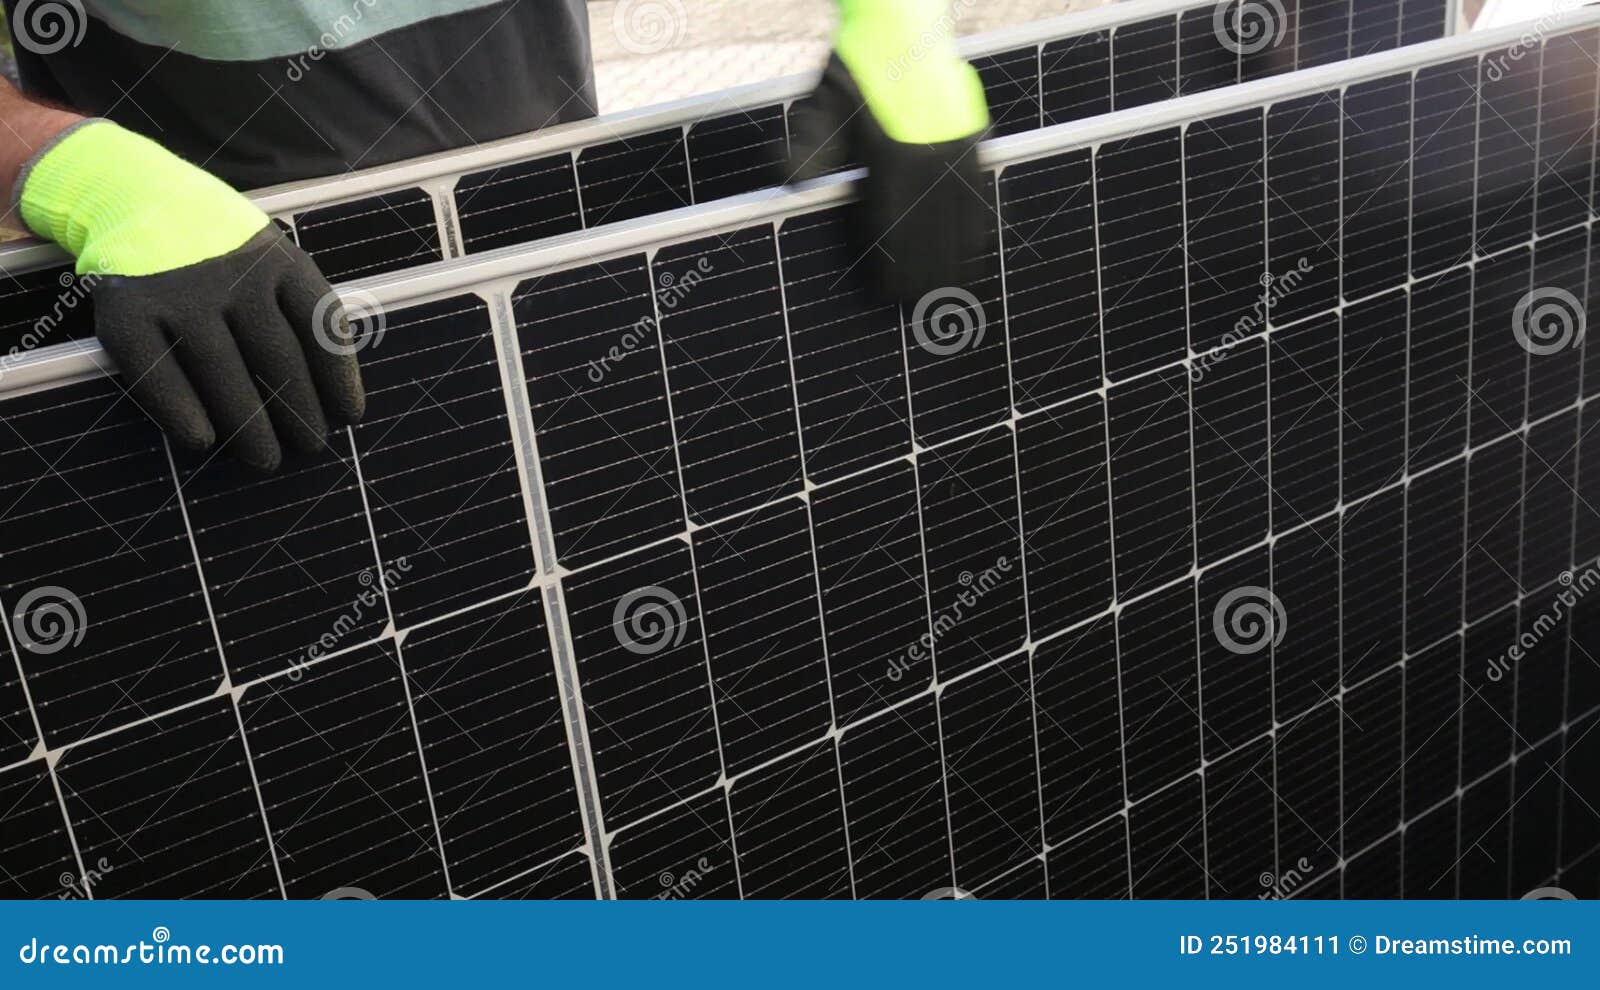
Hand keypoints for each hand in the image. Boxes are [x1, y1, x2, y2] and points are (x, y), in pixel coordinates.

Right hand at [15, 120, 363, 471]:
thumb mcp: (270, 254)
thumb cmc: (219, 243)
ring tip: (265, 458)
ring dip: (249, 425)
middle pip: (277, 359)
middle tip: (311, 446)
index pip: (321, 326)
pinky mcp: (128, 310)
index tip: (349, 416)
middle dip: (299, 411)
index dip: (339, 377)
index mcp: (279, 260)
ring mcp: (179, 292)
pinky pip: (159, 373)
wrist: (131, 192)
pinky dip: (183, 412)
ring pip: (223, 373)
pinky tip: (204, 440)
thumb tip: (332, 390)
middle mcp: (234, 275)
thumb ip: (298, 306)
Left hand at [789, 0, 992, 302]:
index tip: (888, 298)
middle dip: (926, 274)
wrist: (899, 21)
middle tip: (918, 309)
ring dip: (959, 257)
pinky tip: (982, 248)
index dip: (892, 268)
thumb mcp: (818, 106)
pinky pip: (982, 190)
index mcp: (890, 155)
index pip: (893, 227)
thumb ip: (805, 148)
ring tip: (953, 292)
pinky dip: (983, 222)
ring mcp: (957, 145)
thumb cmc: (854, 68)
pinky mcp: (975, 135)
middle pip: (931, 231)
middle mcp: (929, 154)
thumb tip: (790, 184)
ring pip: (962, 215)